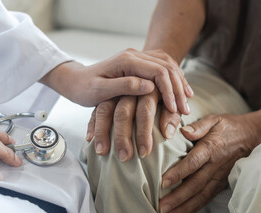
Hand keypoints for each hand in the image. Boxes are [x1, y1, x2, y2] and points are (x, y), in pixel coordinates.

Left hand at [41, 49, 192, 113]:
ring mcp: (137, 58)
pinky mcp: (138, 64)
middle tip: (184, 110)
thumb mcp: (100, 91)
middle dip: (178, 89)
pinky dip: (174, 80)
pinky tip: (180, 93)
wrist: (75, 81)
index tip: (174, 109)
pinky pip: (162, 68)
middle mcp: (134, 55)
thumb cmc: (84, 89)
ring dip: (178, 84)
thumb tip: (150, 87)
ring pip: (167, 66)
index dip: (169, 90)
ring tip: (185, 103)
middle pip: (166, 67)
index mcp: (126, 60)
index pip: (157, 71)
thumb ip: (124, 86)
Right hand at [86, 88, 182, 160]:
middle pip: (123, 112)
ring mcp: (116, 93)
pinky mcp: (106, 97)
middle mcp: (131, 90)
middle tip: (124, 157)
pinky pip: (95, 111)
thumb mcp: (175, 106)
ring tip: (101, 152)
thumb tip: (167, 134)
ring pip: (105, 110)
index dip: (145, 132)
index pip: (145, 111)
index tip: (145, 153)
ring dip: (103, 132)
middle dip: (123, 136)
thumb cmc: (170, 98)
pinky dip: (92, 124)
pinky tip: (90, 139)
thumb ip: (173, 118)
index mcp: (150, 89)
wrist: (157, 79)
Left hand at [158, 112, 260, 212]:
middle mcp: (215, 165)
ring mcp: (219, 176)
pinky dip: (195, 207)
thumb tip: (183, 131)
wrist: (253, 136)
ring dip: (185, 207)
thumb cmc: (229, 127)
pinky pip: (207, 197)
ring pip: (201, 195)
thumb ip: (198, 126)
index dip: (178, 173)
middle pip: (195, 184)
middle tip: (162, 206)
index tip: (163, 181)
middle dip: (178, 197)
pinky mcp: (222, 183)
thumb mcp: (214, 120)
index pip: (193, 162)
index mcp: (211, 148)